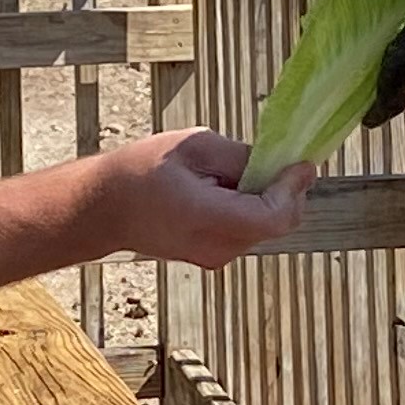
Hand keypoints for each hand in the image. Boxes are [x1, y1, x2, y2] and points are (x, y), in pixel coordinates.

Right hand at [95, 128, 311, 268]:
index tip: (302, 165)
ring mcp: (215, 257)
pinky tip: (223, 189)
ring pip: (263, 227)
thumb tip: (275, 164)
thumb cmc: (140, 171)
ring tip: (231, 174)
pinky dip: (249, 208)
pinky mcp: (213, 256)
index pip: (273, 216)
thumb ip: (240, 157)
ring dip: (264, 199)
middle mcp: (217, 247)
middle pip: (275, 223)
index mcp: (208, 219)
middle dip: (282, 191)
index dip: (293, 190)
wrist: (103, 207)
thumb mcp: (194, 147)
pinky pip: (247, 231)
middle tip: (272, 161)